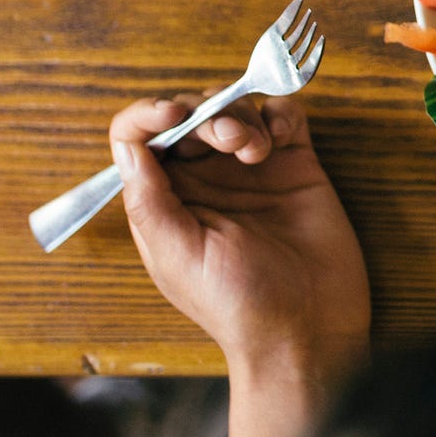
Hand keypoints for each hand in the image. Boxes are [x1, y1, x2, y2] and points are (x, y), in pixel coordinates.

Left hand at [110, 95, 369, 388]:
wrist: (309, 328)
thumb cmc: (238, 306)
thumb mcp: (180, 258)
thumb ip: (150, 203)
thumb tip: (127, 147)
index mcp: (165, 200)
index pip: (137, 138)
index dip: (149, 115)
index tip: (175, 116)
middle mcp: (203, 179)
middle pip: (189, 112)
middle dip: (205, 112)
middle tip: (230, 139)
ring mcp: (250, 169)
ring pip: (234, 107)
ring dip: (242, 114)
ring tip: (257, 150)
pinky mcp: (294, 165)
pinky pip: (283, 117)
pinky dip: (280, 114)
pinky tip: (282, 139)